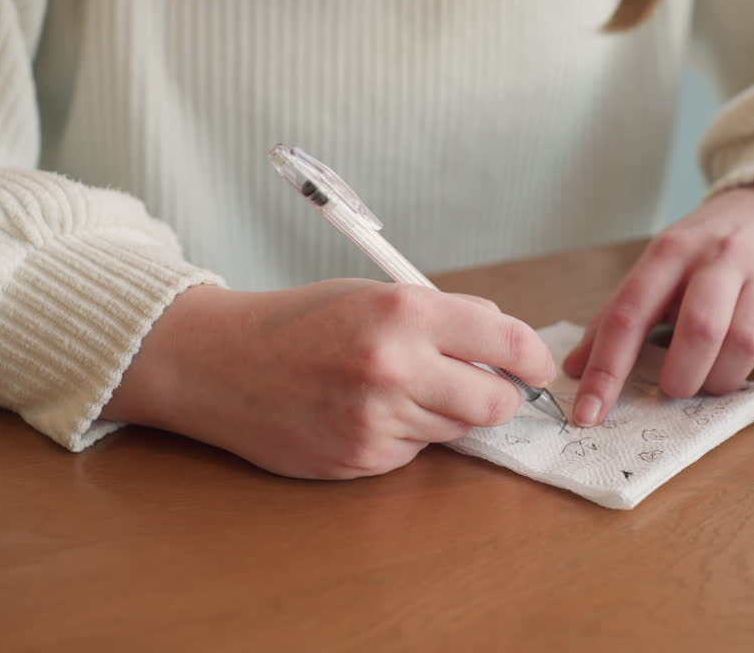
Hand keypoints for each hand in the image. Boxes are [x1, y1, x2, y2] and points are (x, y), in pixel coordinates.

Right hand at [103, 279, 554, 478]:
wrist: (218, 363)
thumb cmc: (297, 322)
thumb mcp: (371, 294)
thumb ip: (441, 316)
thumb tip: (503, 338)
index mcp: (403, 313)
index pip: (506, 341)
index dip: (533, 358)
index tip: (536, 366)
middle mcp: (395, 367)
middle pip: (495, 402)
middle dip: (497, 397)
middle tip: (479, 385)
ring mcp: (377, 420)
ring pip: (456, 430)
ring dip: (445, 415)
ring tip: (398, 389)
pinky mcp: (360, 459)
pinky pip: (413, 453)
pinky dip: (405, 436)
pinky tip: (364, 412)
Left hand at [563, 181, 753, 425]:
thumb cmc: (710, 247)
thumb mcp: (659, 265)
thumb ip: (618, 315)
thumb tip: (575, 369)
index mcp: (670, 251)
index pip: (628, 314)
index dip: (606, 370)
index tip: (589, 414)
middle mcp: (719, 255)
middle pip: (699, 330)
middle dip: (682, 377)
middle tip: (677, 386)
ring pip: (747, 341)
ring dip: (725, 377)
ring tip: (715, 377)